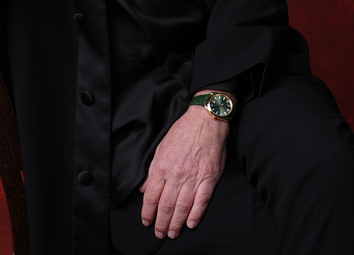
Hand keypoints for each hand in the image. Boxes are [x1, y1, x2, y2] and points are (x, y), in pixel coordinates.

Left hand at [139, 101, 229, 238]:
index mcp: (162, 167)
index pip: (151, 196)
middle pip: (166, 205)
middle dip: (161, 223)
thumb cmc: (182, 132)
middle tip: (159, 233)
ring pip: (183, 206)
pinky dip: (196, 214)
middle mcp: (177, 175)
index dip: (148, 212)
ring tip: (172, 233)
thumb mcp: (160, 148)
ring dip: (176, 223)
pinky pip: (202, 200)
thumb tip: (144, 189)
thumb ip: (152, 171)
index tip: (146, 221)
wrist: (205, 120)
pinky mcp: (209, 178)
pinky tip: (190, 224)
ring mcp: (194, 177)